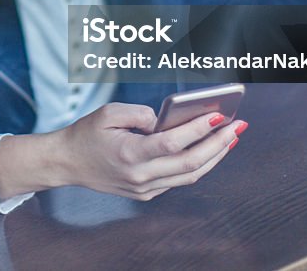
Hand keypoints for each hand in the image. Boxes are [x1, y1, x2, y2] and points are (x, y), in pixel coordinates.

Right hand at [0, 102, 246, 201]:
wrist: (68, 163)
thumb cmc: (87, 134)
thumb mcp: (108, 113)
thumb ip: (139, 113)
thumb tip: (164, 119)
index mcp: (130, 154)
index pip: (173, 143)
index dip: (199, 130)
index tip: (219, 117)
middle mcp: (141, 176)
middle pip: (190, 163)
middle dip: (219, 145)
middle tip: (238, 127)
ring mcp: (145, 188)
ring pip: (190, 175)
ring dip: (214, 157)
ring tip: (231, 138)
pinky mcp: (147, 193)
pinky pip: (180, 179)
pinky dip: (198, 164)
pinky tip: (209, 149)